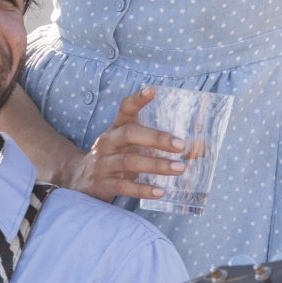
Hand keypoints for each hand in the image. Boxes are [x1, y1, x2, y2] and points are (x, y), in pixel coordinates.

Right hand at [59, 87, 190, 202]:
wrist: (79, 179)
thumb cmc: (116, 158)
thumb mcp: (132, 146)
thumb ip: (160, 144)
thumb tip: (202, 147)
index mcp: (116, 128)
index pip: (125, 109)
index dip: (138, 100)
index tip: (152, 90)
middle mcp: (107, 142)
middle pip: (130, 134)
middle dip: (156, 138)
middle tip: (181, 145)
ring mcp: (104, 163)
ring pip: (129, 162)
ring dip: (156, 165)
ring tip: (180, 168)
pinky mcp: (103, 184)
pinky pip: (124, 187)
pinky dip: (143, 190)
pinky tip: (161, 192)